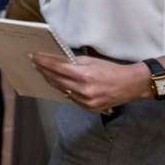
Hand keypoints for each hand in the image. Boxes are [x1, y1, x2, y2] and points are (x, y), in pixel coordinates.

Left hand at [31, 53, 151, 109]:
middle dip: (44, 71)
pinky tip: (57, 83)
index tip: (34, 57)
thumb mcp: (92, 61)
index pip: (57, 68)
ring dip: (51, 80)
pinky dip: (63, 89)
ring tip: (43, 72)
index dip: (43, 62)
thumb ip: (74, 62)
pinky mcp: (89, 107)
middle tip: (35, 63)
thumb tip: (57, 60)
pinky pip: (70, 97)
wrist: (130, 85)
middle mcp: (84, 89)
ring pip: (61, 89)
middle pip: (56, 79)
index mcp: (84, 75)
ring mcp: (86, 100)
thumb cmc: (111, 69)